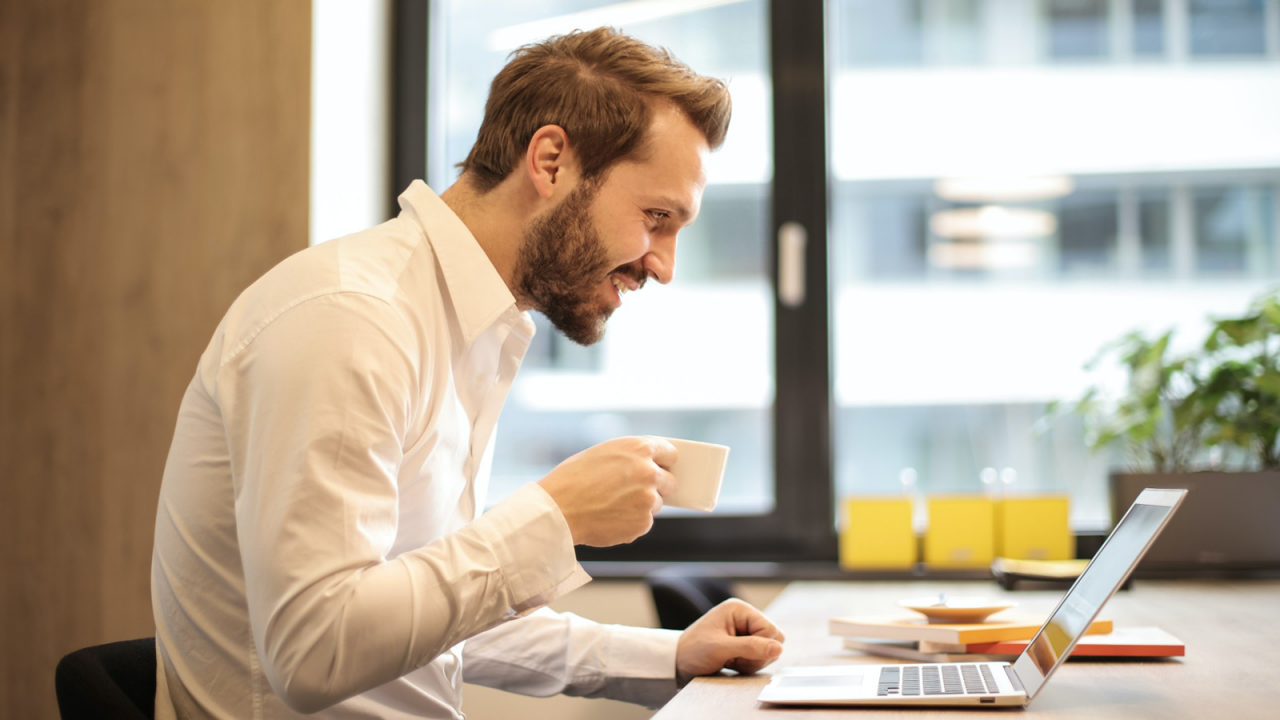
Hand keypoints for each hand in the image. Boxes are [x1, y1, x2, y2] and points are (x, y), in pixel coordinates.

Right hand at [537, 436, 677, 546]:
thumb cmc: (573, 479)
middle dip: (658, 487)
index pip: (670, 453)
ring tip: (612, 505)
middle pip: (670, 481)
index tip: (661, 468)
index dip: (664, 462)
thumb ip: (631, 458)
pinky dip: (630, 523)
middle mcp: (649, 472)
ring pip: (656, 504)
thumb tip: (651, 466)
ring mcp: (648, 499)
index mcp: (639, 448)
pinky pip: (643, 522)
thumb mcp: (604, 453)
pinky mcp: (643, 523)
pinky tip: (609, 517)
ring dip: (641, 506)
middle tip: (636, 491)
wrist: (558, 509)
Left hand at [675, 599, 785, 685]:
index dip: (761, 646)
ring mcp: (745, 630)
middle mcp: (745, 617)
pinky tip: (733, 664)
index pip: (770, 629)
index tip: (738, 654)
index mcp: (739, 609)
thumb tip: (778, 648)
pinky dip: (749, 664)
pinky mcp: (744, 643)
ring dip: (752, 661)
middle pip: (774, 639)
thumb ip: (750, 647)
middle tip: (735, 658)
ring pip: (769, 650)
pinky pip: (761, 656)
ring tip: (731, 661)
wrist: (677, 663)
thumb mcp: (720, 649)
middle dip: (758, 655)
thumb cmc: (693, 651)